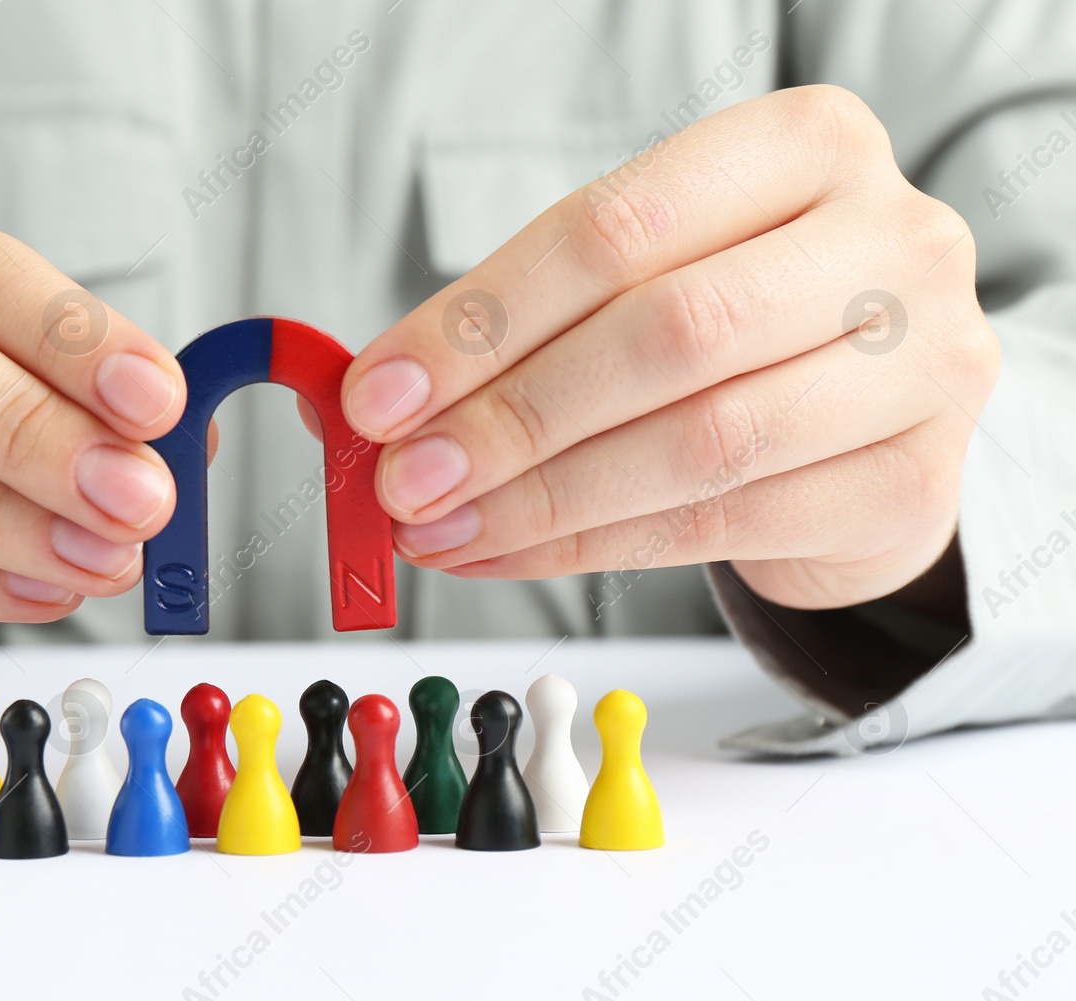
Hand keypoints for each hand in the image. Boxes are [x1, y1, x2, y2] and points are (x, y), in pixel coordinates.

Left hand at [341, 86, 998, 611]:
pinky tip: (509, 552)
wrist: (872, 419)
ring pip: (701, 442)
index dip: (484, 317)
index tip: (381, 392)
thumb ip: (530, 320)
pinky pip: (722, 524)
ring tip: (441, 526)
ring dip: (542, 498)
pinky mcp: (909, 483)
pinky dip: (591, 548)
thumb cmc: (739, 331)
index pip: (619, 226)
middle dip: (511, 416)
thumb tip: (380, 392)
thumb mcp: (646, 281)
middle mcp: (888, 240)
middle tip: (406, 477)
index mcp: (807, 147)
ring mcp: (921, 366)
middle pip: (668, 332)